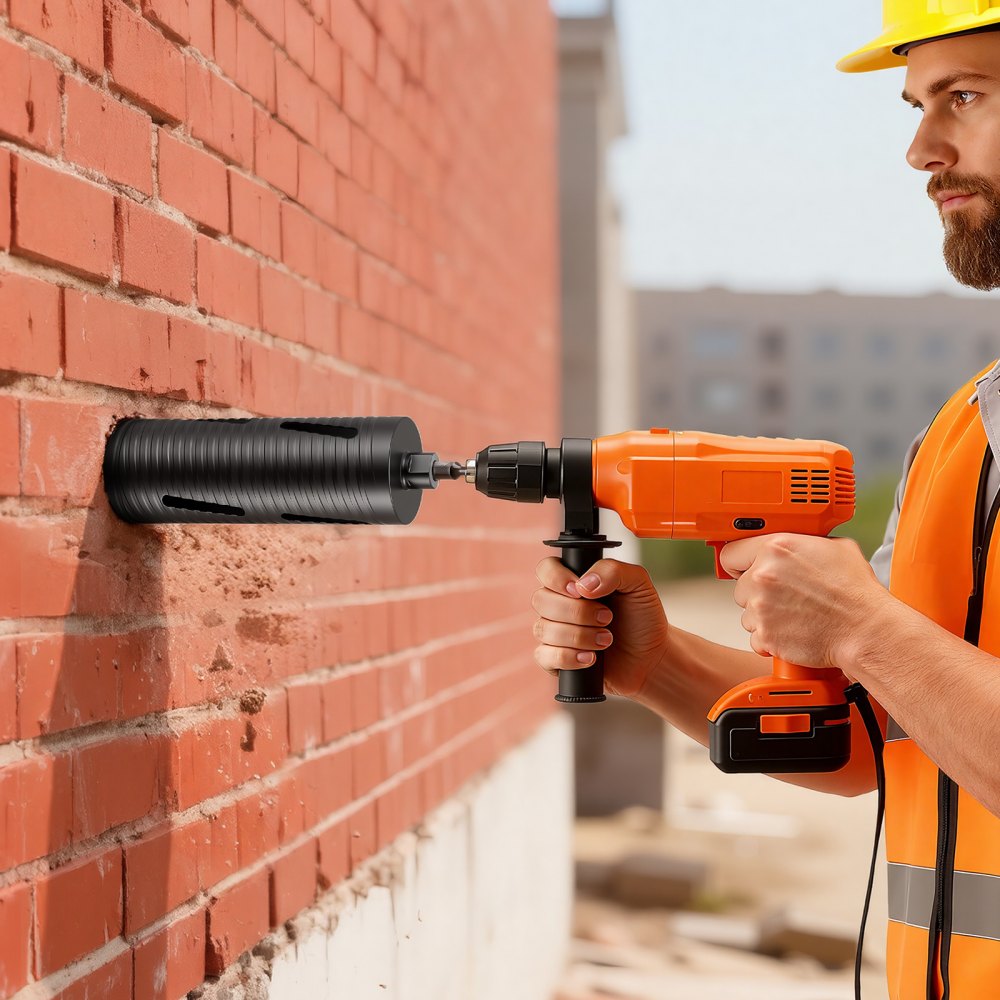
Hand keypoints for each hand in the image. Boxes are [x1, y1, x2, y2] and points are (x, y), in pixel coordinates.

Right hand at [530, 557, 668, 697]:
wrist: (652, 657)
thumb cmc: (642, 617)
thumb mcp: (638, 583)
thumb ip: (612, 570)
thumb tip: (583, 585)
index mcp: (573, 581)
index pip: (545, 570)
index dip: (556, 579)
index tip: (580, 590)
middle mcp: (558, 604)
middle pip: (541, 600)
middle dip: (577, 612)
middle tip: (607, 618)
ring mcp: (554, 633)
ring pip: (543, 629)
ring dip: (579, 636)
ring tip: (607, 640)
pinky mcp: (555, 660)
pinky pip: (545, 656)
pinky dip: (568, 657)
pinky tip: (591, 658)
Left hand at [720, 533, 889, 671]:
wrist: (866, 628)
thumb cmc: (854, 590)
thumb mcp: (833, 546)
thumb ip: (801, 542)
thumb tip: (791, 543)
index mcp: (775, 548)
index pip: (730, 553)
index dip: (739, 562)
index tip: (742, 569)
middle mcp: (763, 576)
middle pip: (740, 586)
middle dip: (757, 592)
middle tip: (785, 596)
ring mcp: (762, 606)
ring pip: (747, 613)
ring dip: (764, 615)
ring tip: (793, 614)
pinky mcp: (766, 634)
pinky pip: (756, 637)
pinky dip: (770, 638)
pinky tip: (793, 630)